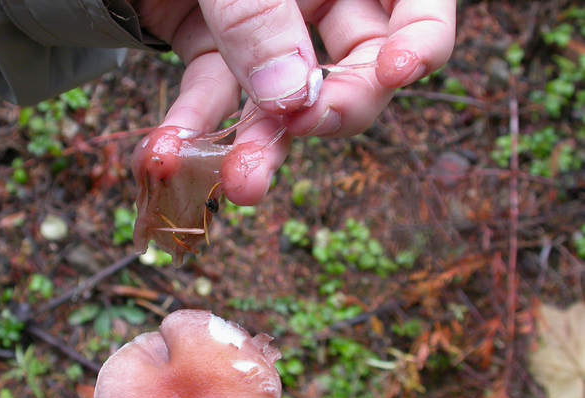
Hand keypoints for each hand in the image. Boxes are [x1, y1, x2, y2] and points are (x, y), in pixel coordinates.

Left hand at [129, 0, 455, 204]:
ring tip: (241, 183)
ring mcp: (266, 27)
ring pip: (281, 97)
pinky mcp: (213, 45)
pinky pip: (213, 90)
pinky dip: (195, 121)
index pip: (417, 6)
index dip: (422, 40)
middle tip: (306, 128)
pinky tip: (174, 148)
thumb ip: (261, 12)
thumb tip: (291, 99)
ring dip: (260, 141)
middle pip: (354, 68)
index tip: (398, 72)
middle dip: (333, 109)